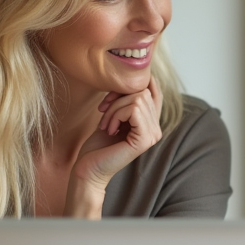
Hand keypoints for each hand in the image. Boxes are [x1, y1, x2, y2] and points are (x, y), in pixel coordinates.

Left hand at [64, 79, 163, 216]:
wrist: (88, 168)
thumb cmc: (98, 144)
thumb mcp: (114, 114)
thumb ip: (127, 99)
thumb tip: (134, 76)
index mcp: (151, 122)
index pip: (153, 89)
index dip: (131, 85)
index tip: (110, 99)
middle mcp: (157, 128)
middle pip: (142, 91)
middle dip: (117, 99)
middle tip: (104, 116)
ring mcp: (153, 135)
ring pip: (137, 99)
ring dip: (114, 108)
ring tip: (106, 125)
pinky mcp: (145, 139)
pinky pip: (133, 109)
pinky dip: (116, 114)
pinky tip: (110, 129)